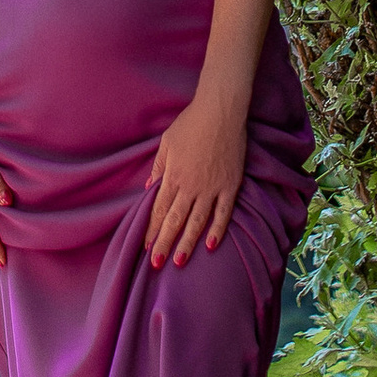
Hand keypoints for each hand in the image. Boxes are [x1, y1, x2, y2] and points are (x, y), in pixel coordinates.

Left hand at [145, 93, 246, 269]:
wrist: (220, 111)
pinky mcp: (230, 186)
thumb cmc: (191, 123)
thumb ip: (159, 166)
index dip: (152, 229)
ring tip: (179, 261)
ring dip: (187, 243)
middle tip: (156, 264)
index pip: (159, 209)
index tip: (145, 247)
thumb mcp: (167, 142)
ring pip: (197, 222)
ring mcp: (211, 188)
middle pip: (175, 220)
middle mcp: (190, 186)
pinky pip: (223, 212)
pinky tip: (211, 245)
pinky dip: (217, 229)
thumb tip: (149, 186)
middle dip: (164, 243)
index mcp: (173, 175)